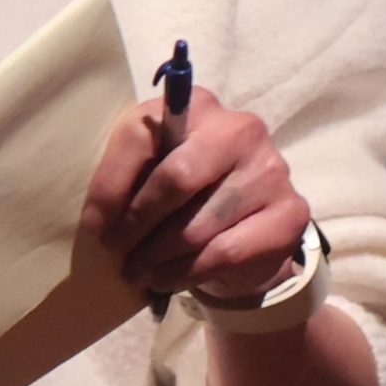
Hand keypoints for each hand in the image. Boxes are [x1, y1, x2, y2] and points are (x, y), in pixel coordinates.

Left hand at [83, 88, 311, 303]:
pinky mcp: (289, 213)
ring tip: (138, 272)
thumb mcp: (152, 171)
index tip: (96, 227)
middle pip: (176, 178)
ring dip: (158, 257)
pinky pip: (226, 252)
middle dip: (137, 224)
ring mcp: (271, 170)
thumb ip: (128, 176)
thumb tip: (100, 219)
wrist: (246, 228)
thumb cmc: (186, 195)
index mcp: (197, 106)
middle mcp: (240, 129)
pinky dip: (187, 272)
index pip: (141, 136)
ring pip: (198, 225)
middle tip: (117, 253)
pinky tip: (168, 279)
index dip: (111, 186)